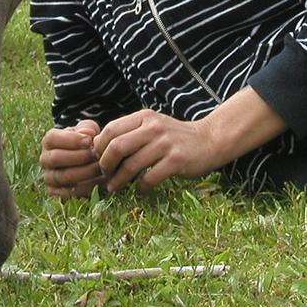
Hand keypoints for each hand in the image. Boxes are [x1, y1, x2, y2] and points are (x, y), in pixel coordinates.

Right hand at [39, 120, 105, 198]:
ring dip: (83, 173)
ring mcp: (48, 176)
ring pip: (62, 176)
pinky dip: (83, 188)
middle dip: (79, 157)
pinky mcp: (54, 191)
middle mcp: (44, 159)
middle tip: (97, 155)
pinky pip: (65, 193)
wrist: (85, 158)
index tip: (89, 141)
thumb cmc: (86, 140)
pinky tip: (96, 181)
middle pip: (56, 158)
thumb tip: (88, 133)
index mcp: (49, 141)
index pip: (52, 138)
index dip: (71, 140)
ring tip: (100, 168)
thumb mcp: (87, 129)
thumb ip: (87, 127)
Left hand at [92, 109, 218, 192]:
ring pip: (131, 165)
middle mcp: (153, 128)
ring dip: (118, 180)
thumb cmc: (174, 136)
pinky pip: (149, 178)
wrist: (208, 140)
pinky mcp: (176, 161)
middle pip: (117, 147)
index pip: (111, 130)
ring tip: (114, 187)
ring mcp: (165, 144)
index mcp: (144, 117)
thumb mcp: (152, 125)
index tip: (98, 159)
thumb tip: (97, 146)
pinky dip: (140, 187)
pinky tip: (139, 190)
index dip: (100, 147)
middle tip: (104, 175)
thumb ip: (129, 132)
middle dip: (106, 164)